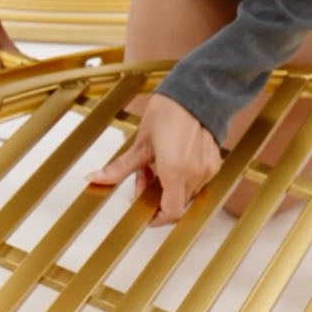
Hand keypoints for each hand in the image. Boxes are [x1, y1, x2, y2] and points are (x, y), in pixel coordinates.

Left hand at [86, 92, 221, 224]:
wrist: (195, 93)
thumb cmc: (169, 112)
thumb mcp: (140, 143)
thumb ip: (119, 167)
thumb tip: (96, 178)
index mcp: (176, 170)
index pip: (171, 212)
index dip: (157, 218)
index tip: (145, 213)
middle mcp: (195, 173)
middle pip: (176, 204)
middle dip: (157, 197)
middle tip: (143, 176)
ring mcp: (207, 169)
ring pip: (187, 194)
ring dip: (169, 188)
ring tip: (157, 165)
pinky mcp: (214, 164)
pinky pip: (197, 182)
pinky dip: (183, 179)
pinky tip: (173, 161)